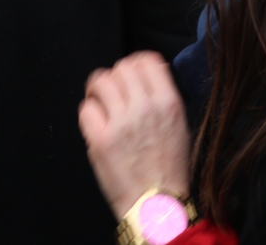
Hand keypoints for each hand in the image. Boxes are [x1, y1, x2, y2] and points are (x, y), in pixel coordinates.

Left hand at [78, 51, 190, 218]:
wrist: (157, 205)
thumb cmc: (169, 168)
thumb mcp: (179, 125)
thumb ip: (162, 97)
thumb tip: (142, 74)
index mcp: (168, 103)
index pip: (146, 61)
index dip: (134, 64)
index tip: (129, 74)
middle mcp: (145, 108)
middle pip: (121, 68)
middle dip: (114, 77)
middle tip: (111, 92)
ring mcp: (122, 123)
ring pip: (100, 82)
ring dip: (97, 90)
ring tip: (100, 103)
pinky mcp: (101, 140)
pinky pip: (85, 109)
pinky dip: (88, 113)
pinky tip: (95, 123)